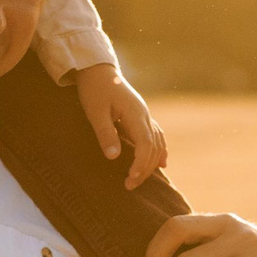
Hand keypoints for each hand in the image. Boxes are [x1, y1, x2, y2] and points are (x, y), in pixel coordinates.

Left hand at [73, 64, 167, 189]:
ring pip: (156, 144)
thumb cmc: (94, 89)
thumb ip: (105, 133)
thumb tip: (114, 157)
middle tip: (129, 186)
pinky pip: (156, 137)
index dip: (140, 164)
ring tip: (138, 179)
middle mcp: (145, 116)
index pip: (145, 144)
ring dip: (150, 163)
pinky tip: (161, 163)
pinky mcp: (141, 116)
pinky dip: (159, 152)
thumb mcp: (95, 112)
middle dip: (144, 169)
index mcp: (135, 114)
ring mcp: (145, 115)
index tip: (130, 179)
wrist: (98, 70)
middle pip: (153, 147)